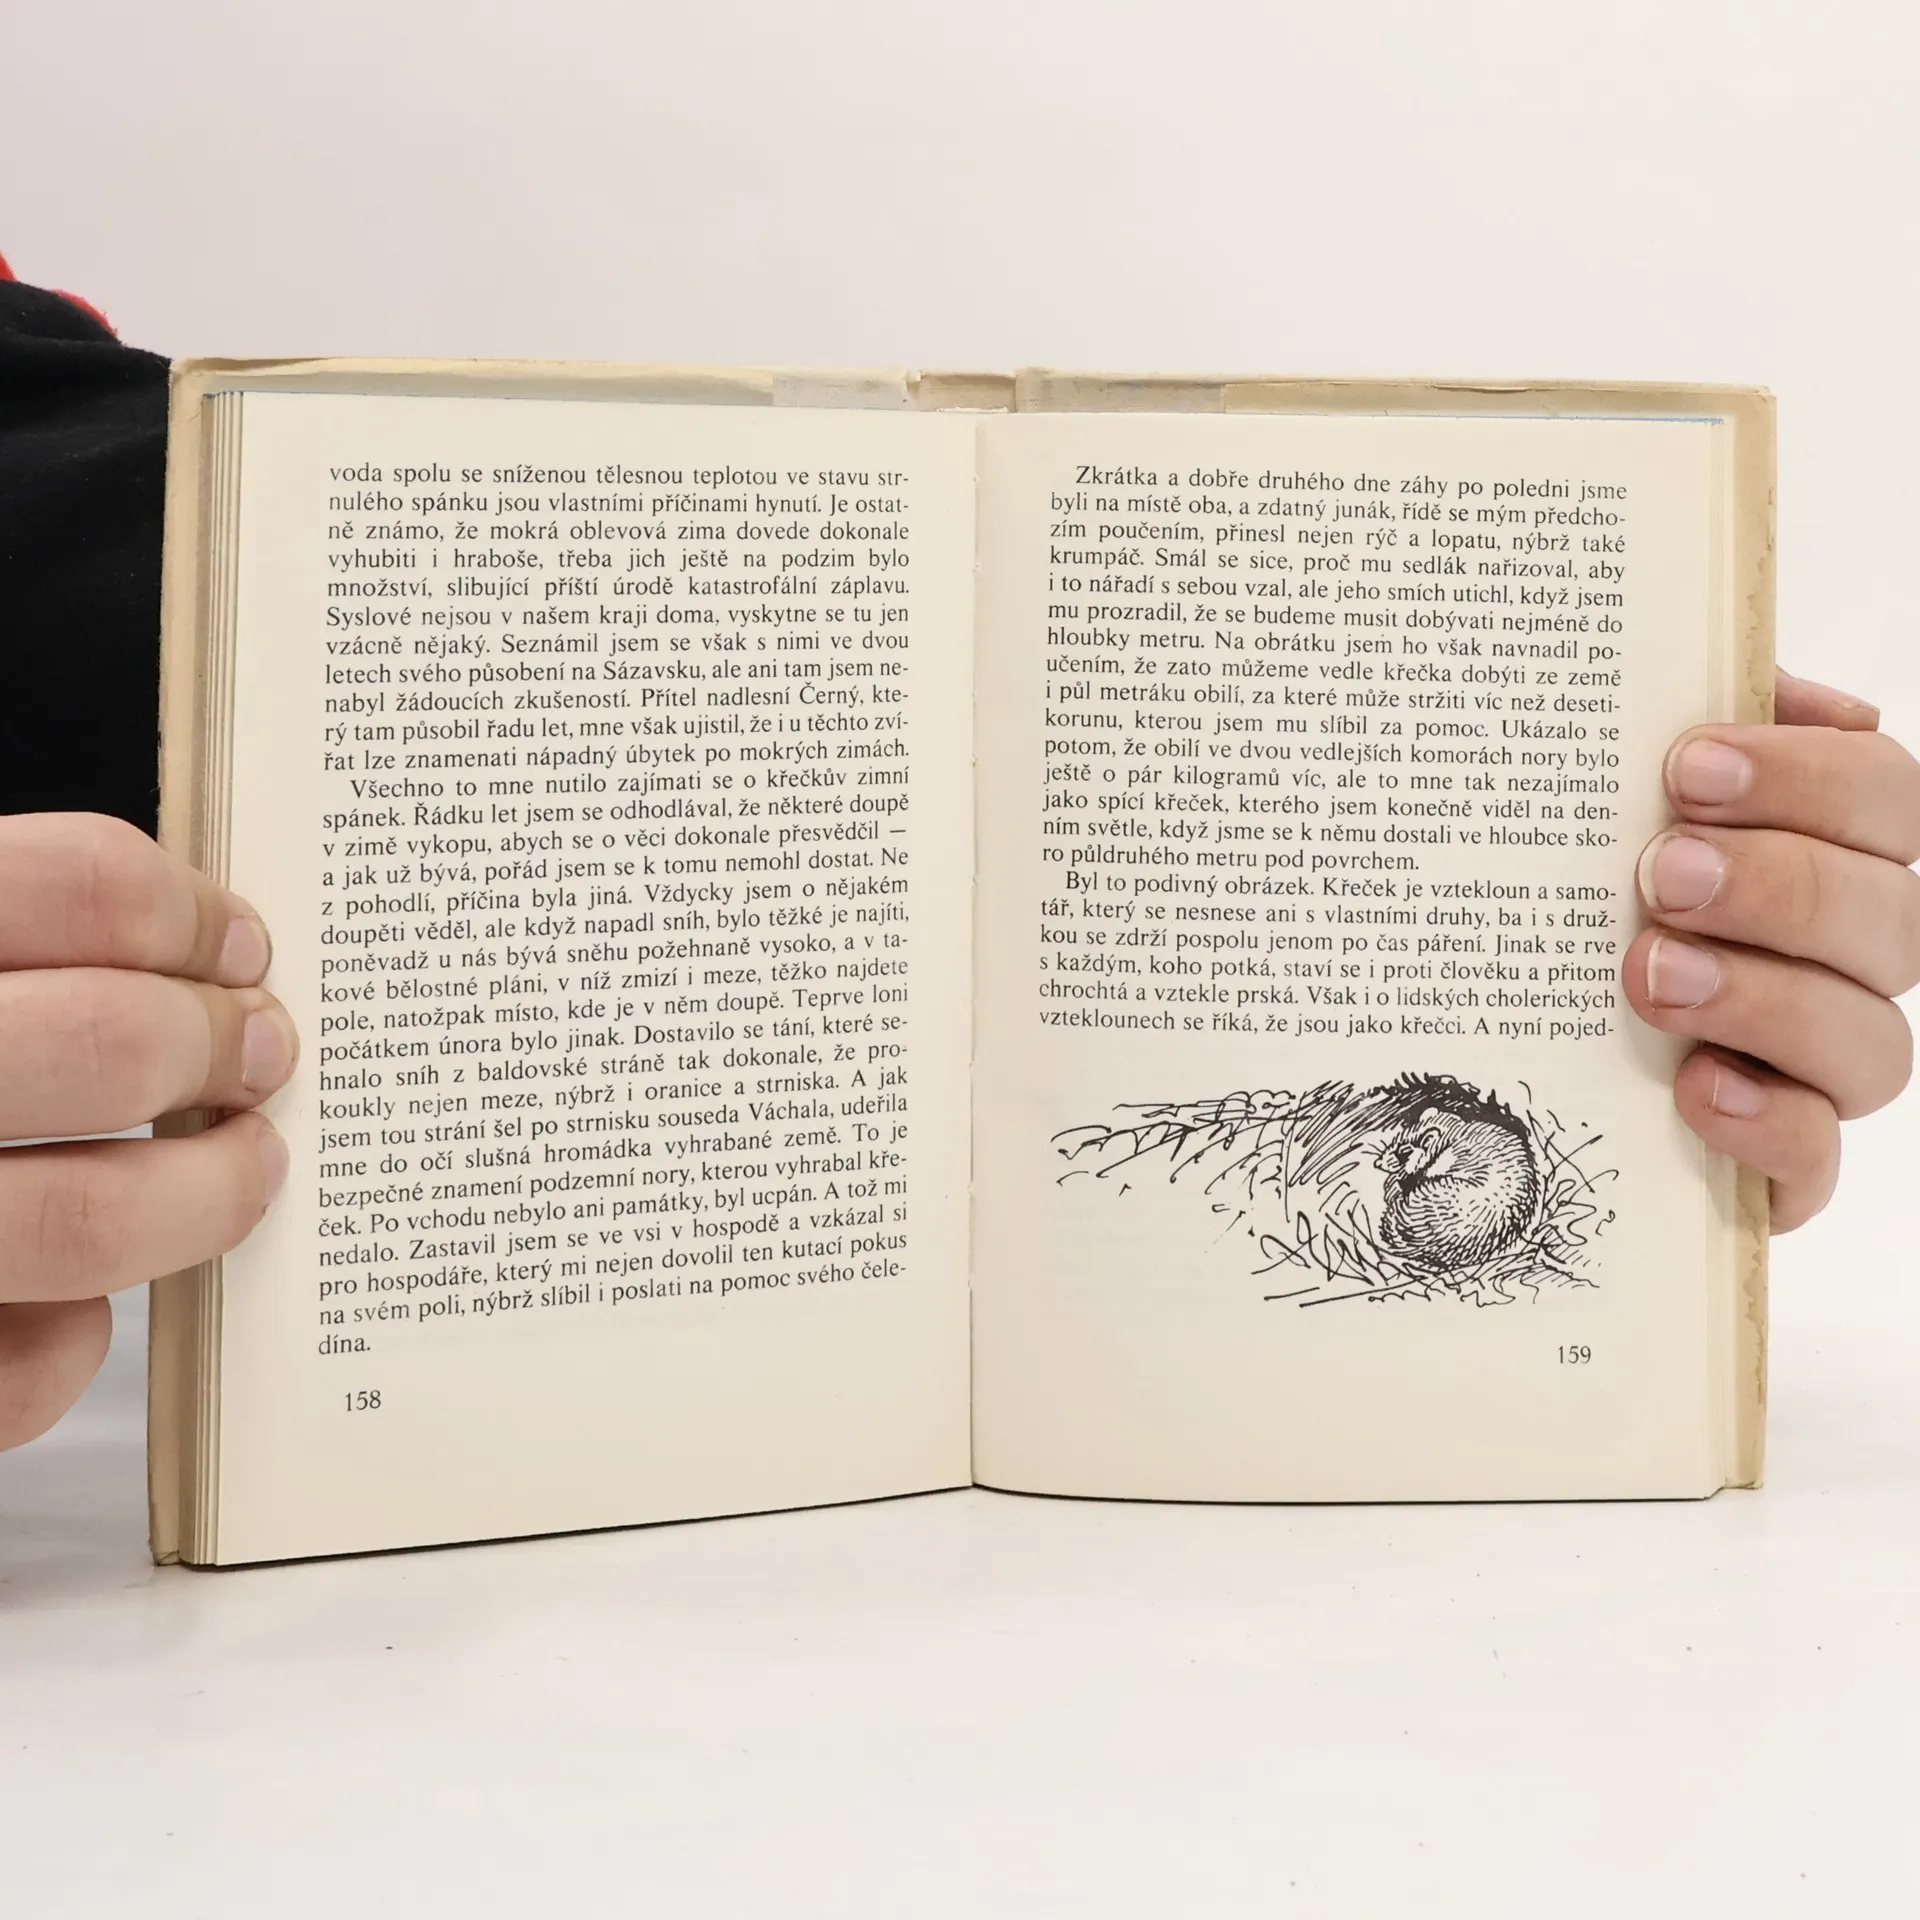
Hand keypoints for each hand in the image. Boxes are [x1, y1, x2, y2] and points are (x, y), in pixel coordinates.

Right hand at [0, 815, 294, 1451]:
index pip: (71, 882)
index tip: (238, 943)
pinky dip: (70, 1337)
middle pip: (105, 1045)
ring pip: (83, 1221)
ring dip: (203, 1194)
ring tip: (243, 1165)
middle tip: (261, 1050)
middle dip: (217, 1047)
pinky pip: (9, 1371)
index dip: (184, 911)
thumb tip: (177, 947)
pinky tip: (73, 1302)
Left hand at [1625, 670, 1919, 1230]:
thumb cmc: (1574, 893)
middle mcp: (1849, 960)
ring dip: (1765, 998)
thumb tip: (1745, 676)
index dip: (1809, 775)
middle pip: (1889, 917)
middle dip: (1777, 884)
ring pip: (1870, 1042)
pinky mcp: (1779, 1163)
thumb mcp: (1601, 801)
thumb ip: (1669, 729)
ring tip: (1649, 973)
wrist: (1504, 1036)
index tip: (1685, 764)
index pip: (1890, 796)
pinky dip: (1768, 1123)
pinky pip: (1816, 1158)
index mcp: (1831, 854)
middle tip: (1660, 872)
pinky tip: (1694, 1086)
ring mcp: (1821, 1068)